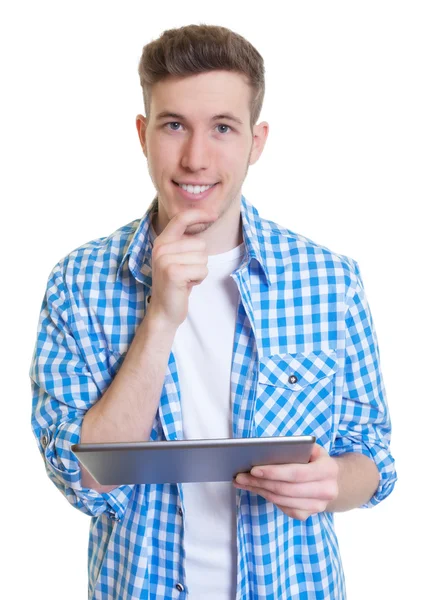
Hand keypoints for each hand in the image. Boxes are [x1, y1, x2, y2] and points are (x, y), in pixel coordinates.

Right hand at [148, 209, 217, 328]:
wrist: (164, 311)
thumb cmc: (176, 285)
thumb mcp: (178, 259)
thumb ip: (185, 243)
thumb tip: (206, 220)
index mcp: (162, 242)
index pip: (181, 219)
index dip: (199, 214)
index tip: (213, 215)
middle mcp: (160, 248)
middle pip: (200, 244)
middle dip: (199, 261)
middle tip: (185, 274)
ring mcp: (165, 260)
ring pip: (202, 258)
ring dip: (199, 272)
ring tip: (185, 280)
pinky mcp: (173, 272)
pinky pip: (202, 270)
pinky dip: (199, 279)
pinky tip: (186, 286)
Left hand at [233, 442, 338, 520]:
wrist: (332, 478)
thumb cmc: (314, 458)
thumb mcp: (310, 448)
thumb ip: (294, 449)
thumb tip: (263, 452)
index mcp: (328, 469)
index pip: (297, 473)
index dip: (274, 473)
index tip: (254, 469)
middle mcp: (327, 490)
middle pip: (286, 489)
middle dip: (260, 482)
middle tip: (240, 476)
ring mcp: (318, 506)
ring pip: (282, 500)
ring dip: (259, 490)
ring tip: (242, 481)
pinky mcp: (308, 514)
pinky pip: (283, 508)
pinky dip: (267, 497)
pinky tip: (256, 488)